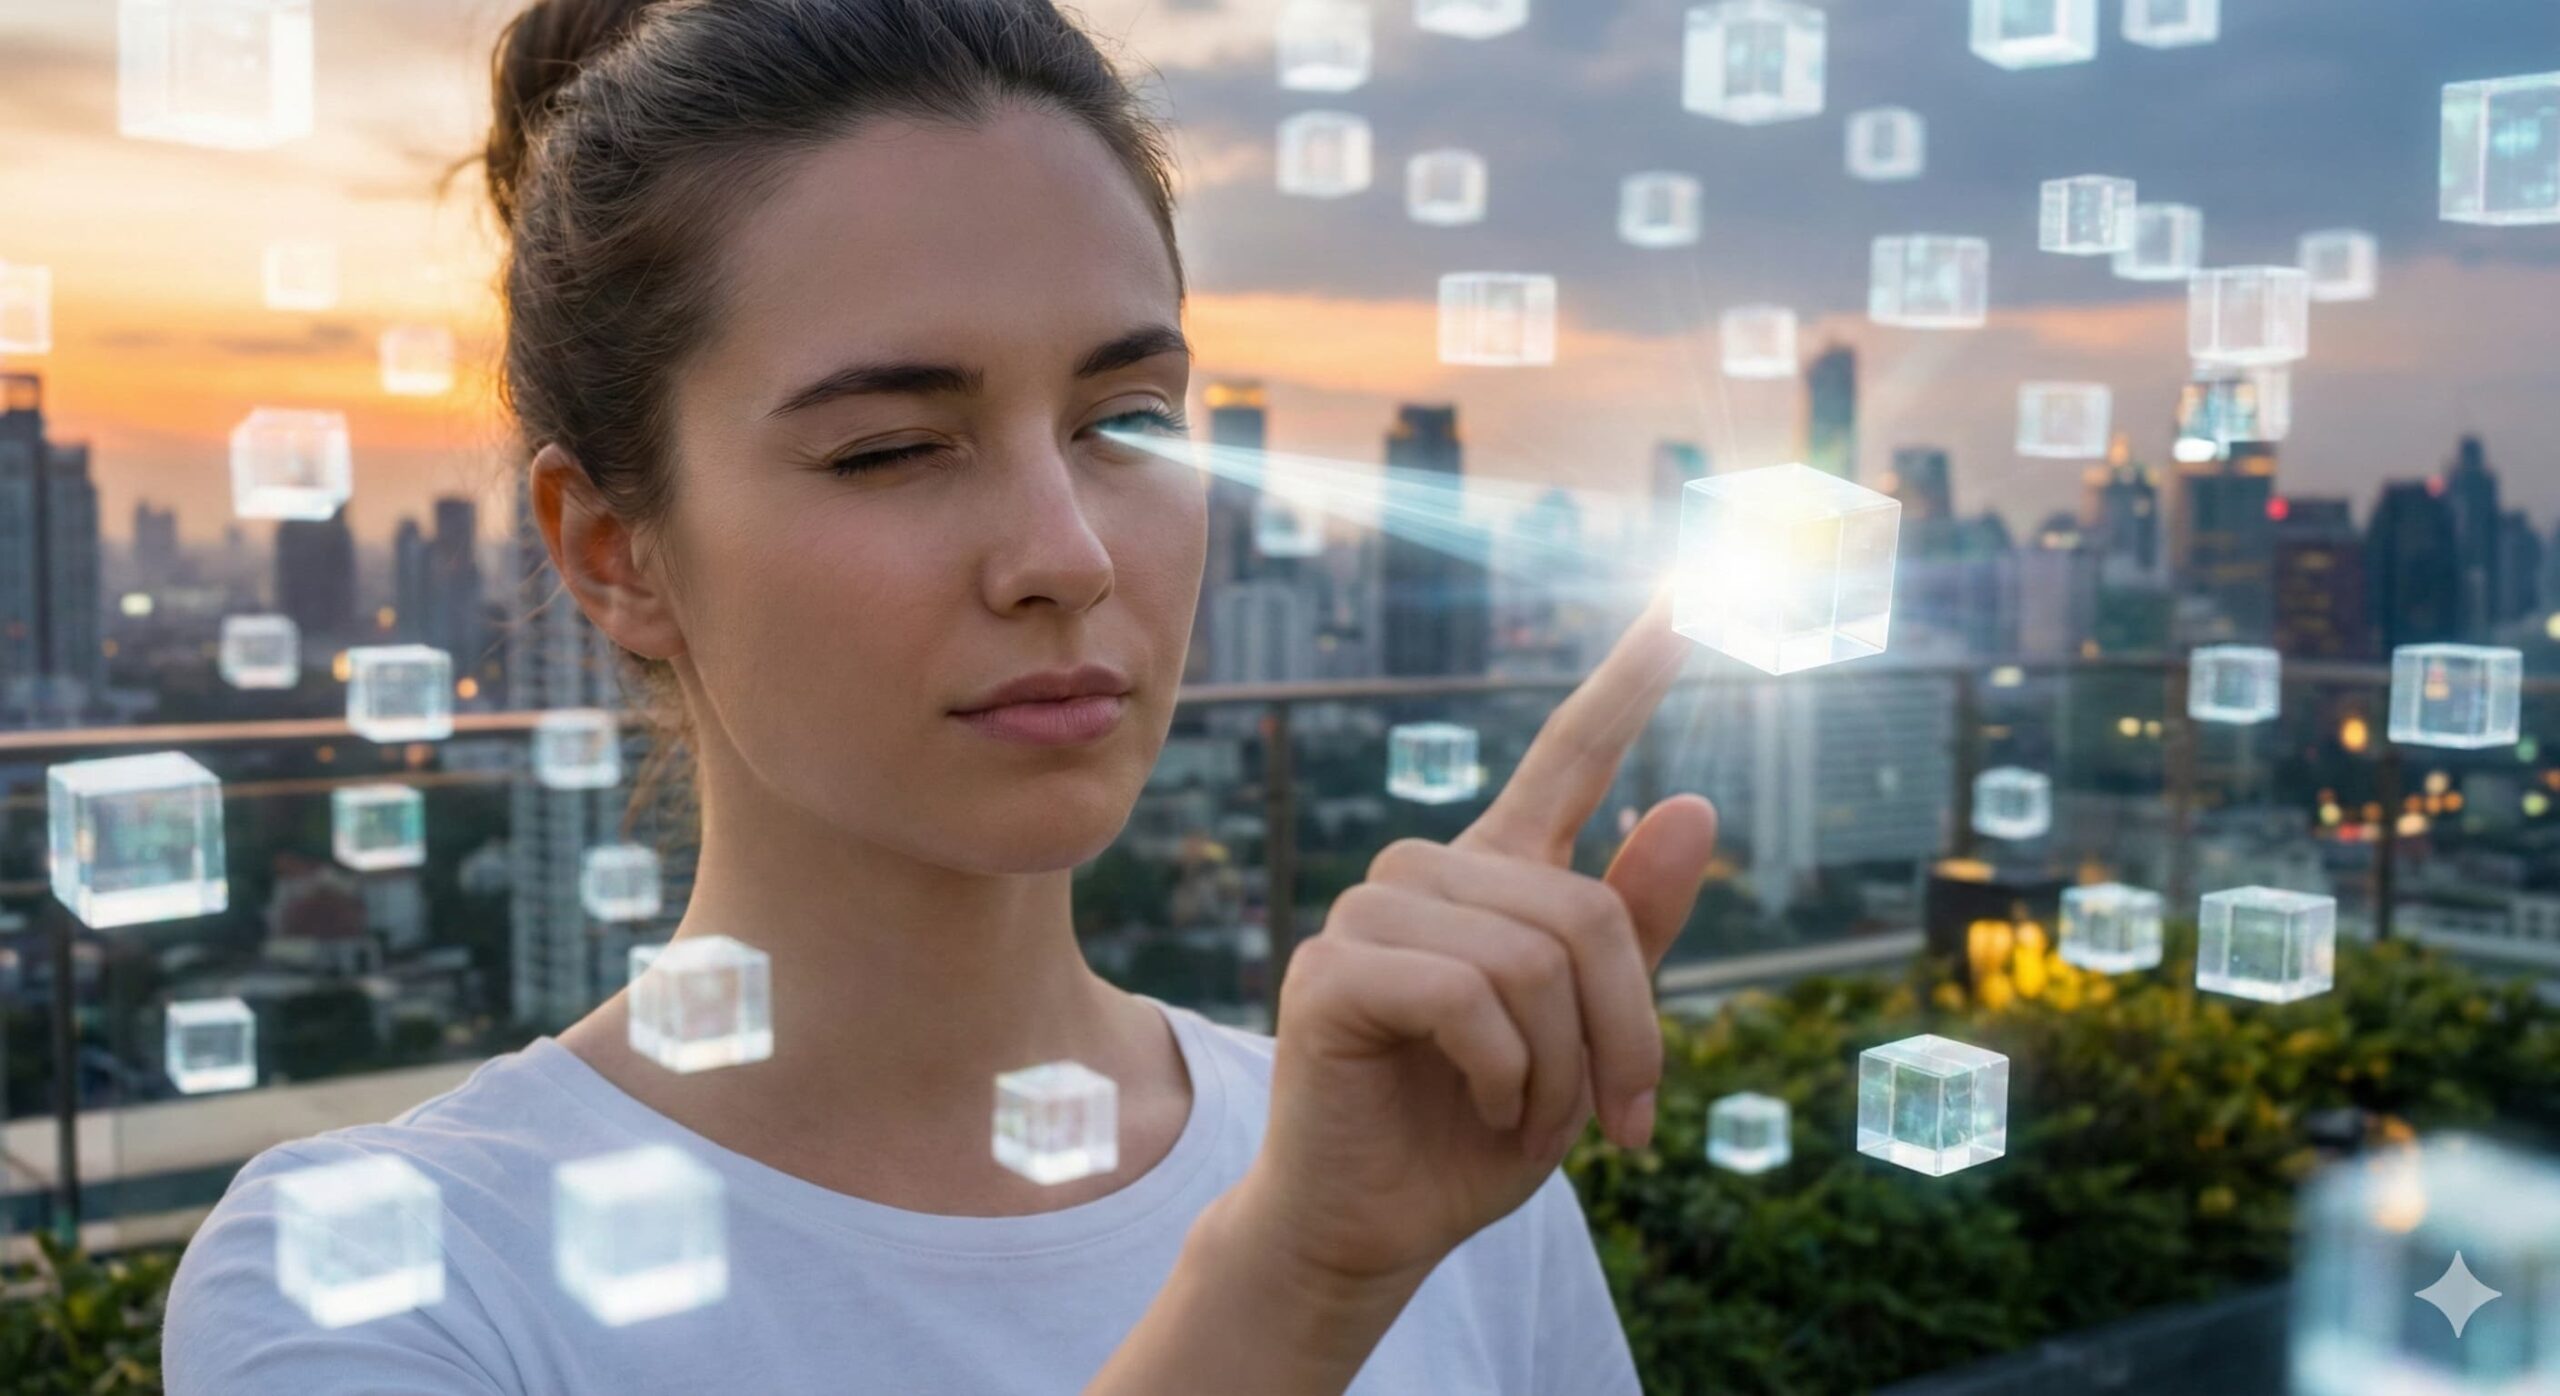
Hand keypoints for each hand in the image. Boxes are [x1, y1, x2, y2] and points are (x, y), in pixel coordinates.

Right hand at [1235, 584, 1718, 1285]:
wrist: (1378, 1227)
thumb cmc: (1477, 1132)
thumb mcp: (1591, 1046)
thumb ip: (1634, 932)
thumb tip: (1694, 803)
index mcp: (1498, 879)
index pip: (1568, 757)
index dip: (1628, 681)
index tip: (1687, 594)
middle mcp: (1430, 875)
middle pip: (1584, 911)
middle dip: (1623, 1035)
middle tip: (1614, 1121)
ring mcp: (1371, 914)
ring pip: (1532, 958)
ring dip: (1559, 1068)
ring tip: (1526, 1116)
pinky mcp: (1333, 970)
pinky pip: (1466, 994)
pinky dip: (1503, 1073)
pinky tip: (1480, 1104)